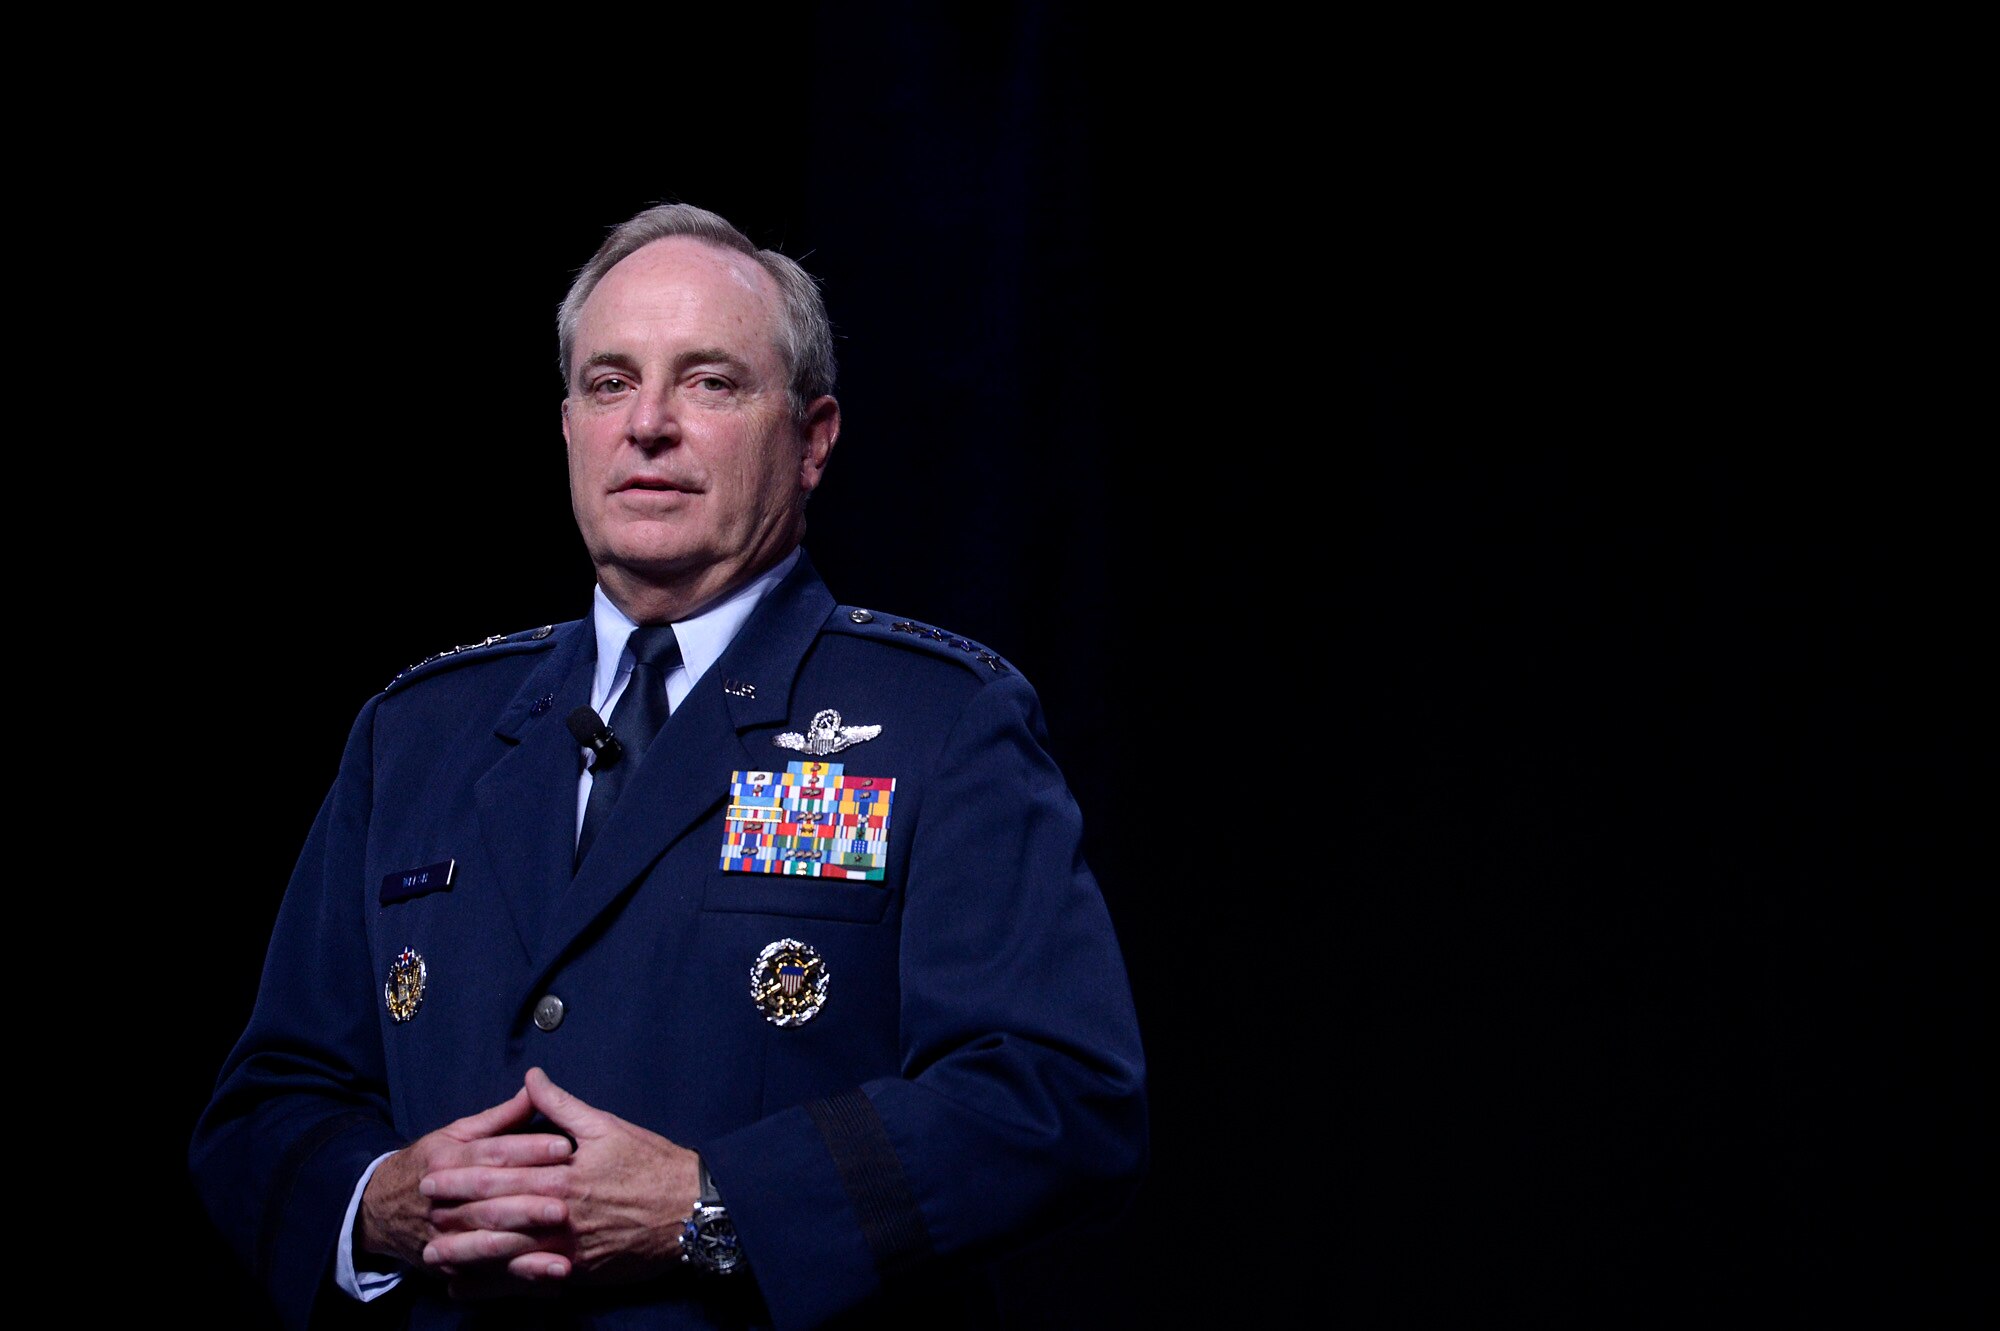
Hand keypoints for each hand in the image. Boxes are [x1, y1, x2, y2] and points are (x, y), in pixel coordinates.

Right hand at [357, 1083, 574, 1287]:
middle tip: (567, 1202)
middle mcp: (442, 1201)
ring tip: (562, 1242)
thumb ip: (499, 1117)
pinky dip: (522, 1278)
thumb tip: (535, 1087)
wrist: (378, 1210)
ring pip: (488, 1243)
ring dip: (527, 1246)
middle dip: (529, 1202)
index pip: (491, 1155)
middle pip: (490, 1201)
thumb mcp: (456, 1135)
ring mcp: (444, 1237)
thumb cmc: (429, 1163)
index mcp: (445, 1161)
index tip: (565, 1147)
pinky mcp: (450, 1265)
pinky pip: (488, 1276)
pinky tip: (553, 1276)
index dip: (529, 1150)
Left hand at [418, 1067, 703, 1294]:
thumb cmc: (652, 1163)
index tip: (431, 1176)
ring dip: (468, 1256)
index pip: (503, 1175)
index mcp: (564, 1175)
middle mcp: (561, 1215)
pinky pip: (529, 1283)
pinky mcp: (580, 1273)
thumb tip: (533, 1077)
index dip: (464, 1176)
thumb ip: (563, 1106)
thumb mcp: (608, 1126)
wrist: (692, 1209)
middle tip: (421, 1216)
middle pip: (498, 1216)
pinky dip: (497, 1288)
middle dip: (456, 1216)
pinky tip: (472, 1288)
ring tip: (435, 1257)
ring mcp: (569, 1248)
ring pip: (508, 1254)